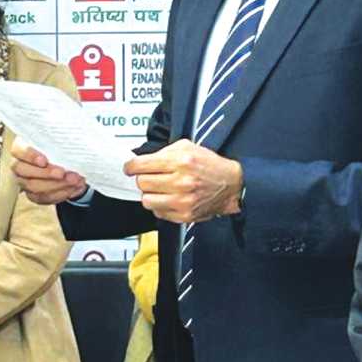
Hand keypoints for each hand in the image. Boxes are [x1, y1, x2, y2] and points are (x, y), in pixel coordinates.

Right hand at [10, 138, 87, 204]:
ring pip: (34, 187)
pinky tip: (73, 188)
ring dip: (57, 185)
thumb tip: (67, 137)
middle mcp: (19, 165)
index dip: (30, 156)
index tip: (44, 160)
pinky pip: (44, 198)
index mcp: (21, 147)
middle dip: (46, 173)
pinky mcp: (33, 195)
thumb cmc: (59, 147)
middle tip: (63, 173)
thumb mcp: (58, 140)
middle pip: (24, 171)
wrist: (66, 163)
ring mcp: (24, 181)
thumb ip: (57, 139)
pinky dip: (60, 194)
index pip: (18, 150)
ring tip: (74, 180)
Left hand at [125, 139, 241, 223]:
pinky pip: (158, 212)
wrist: (232, 185)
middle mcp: (181, 182)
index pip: (141, 165)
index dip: (131, 167)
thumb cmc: (209, 165)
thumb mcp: (188, 147)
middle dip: (143, 179)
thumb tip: (141, 159)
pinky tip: (168, 198)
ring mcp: (182, 200)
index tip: (129, 168)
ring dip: (150, 194)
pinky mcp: (184, 215)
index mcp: (181, 161)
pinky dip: (159, 206)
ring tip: (159, 189)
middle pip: (142, 183)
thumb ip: (163, 151)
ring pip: (147, 200)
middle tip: (149, 177)